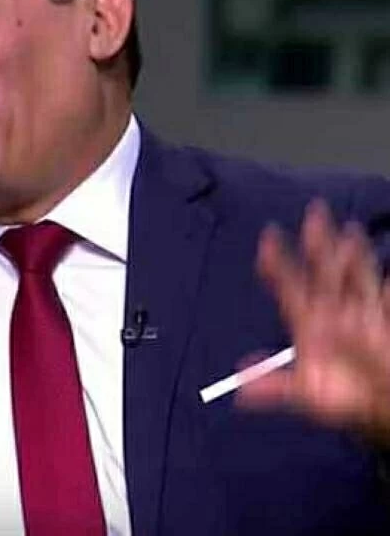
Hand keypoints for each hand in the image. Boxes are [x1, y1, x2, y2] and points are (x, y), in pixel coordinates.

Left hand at [239, 199, 389, 444]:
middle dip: (319, 243)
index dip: (277, 262)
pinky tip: (388, 271)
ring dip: (353, 253)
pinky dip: (385, 281)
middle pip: (324, 271)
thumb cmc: (342, 400)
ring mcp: (361, 313)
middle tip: (314, 211)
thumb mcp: (309, 397)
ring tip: (348, 230)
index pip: (288, 286)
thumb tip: (242, 389)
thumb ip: (278, 389)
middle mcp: (333, 313)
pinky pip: (383, 294)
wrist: (378, 407)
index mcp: (309, 324)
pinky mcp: (384, 319)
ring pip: (354, 275)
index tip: (268, 237)